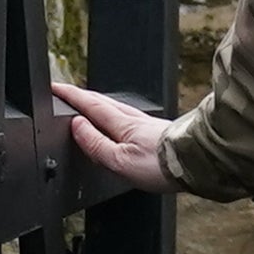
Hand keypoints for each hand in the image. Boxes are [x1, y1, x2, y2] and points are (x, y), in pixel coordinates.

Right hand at [47, 77, 176, 190]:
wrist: (198, 162)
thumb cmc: (161, 165)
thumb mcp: (120, 161)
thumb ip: (96, 144)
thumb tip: (77, 126)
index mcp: (122, 124)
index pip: (90, 105)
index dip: (71, 96)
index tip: (55, 88)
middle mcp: (134, 119)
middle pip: (102, 102)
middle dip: (82, 96)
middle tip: (66, 92)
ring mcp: (147, 124)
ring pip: (116, 108)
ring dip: (99, 104)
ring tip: (88, 105)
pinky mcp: (158, 131)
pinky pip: (129, 116)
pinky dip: (116, 114)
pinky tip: (120, 122)